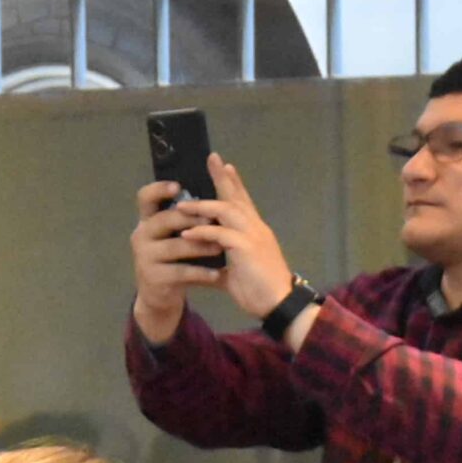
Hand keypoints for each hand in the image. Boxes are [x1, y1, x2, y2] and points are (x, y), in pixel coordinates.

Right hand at [130, 180, 223, 343]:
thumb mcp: (172, 235)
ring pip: (175, 246)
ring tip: (220, 247)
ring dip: (200, 246)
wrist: (158, 295)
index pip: (145, 197)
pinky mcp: (154, 278)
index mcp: (147, 220)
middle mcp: (141, 235)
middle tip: (213, 220)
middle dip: (190, 219)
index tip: (178, 186)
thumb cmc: (171, 258)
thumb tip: (206, 190)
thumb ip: (184, 215)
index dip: (159, 189)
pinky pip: (180, 272)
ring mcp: (145, 257)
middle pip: (164, 220)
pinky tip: (217, 274)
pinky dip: (200, 273)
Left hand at [176, 156, 297, 319]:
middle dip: (223, 177)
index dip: (234, 183)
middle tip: (211, 158)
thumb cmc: (261, 291)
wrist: (280, 305)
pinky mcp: (247, 248)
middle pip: (236, 196)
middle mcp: (256, 228)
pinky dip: (203, 232)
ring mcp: (253, 236)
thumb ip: (221, 268)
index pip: (243, 201)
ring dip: (202, 206)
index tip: (224, 166)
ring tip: (181, 205)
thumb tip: (206, 271)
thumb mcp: (236, 277)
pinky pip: (220, 235)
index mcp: (255, 232)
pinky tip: (187, 233)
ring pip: (226, 210)